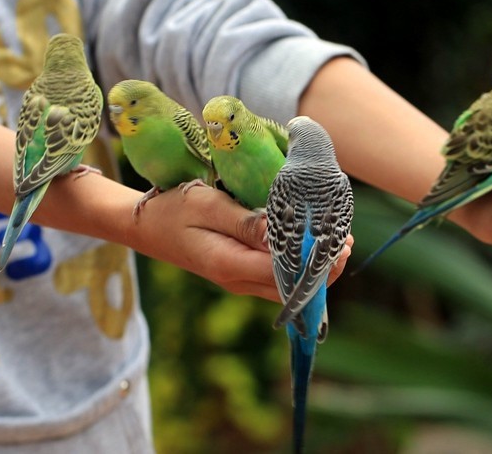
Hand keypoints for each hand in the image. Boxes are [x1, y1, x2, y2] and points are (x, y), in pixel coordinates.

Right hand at [128, 186, 352, 302]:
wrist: (146, 227)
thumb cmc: (174, 209)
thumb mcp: (208, 205)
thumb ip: (245, 223)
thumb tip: (284, 235)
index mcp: (231, 265)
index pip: (286, 272)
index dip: (317, 259)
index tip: (341, 236)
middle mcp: (239, 281)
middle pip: (292, 286)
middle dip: (322, 264)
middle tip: (345, 236)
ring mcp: (239, 281)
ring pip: (287, 285)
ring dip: (312, 264)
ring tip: (334, 236)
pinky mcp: (240, 274)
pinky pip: (276, 277)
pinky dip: (296, 262)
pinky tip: (308, 241)